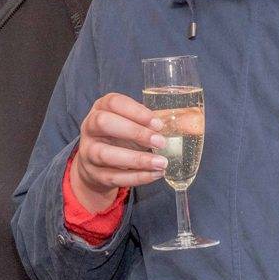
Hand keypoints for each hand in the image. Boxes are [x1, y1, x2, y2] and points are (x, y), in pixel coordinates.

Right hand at [70, 93, 168, 211]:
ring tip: (162, 163)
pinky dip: (137, 177)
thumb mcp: (132, 124)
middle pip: (103, 123)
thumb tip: (190, 125)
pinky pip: (114, 176)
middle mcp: (90, 127)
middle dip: (134, 131)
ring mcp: (88, 151)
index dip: (135, 111)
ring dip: (136, 159)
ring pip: (105, 154)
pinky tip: (155, 174)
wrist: (97, 164)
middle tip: (160, 142)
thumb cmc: (121, 137)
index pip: (113, 102)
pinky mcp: (94, 174)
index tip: (157, 123)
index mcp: (101, 108)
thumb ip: (154, 122)